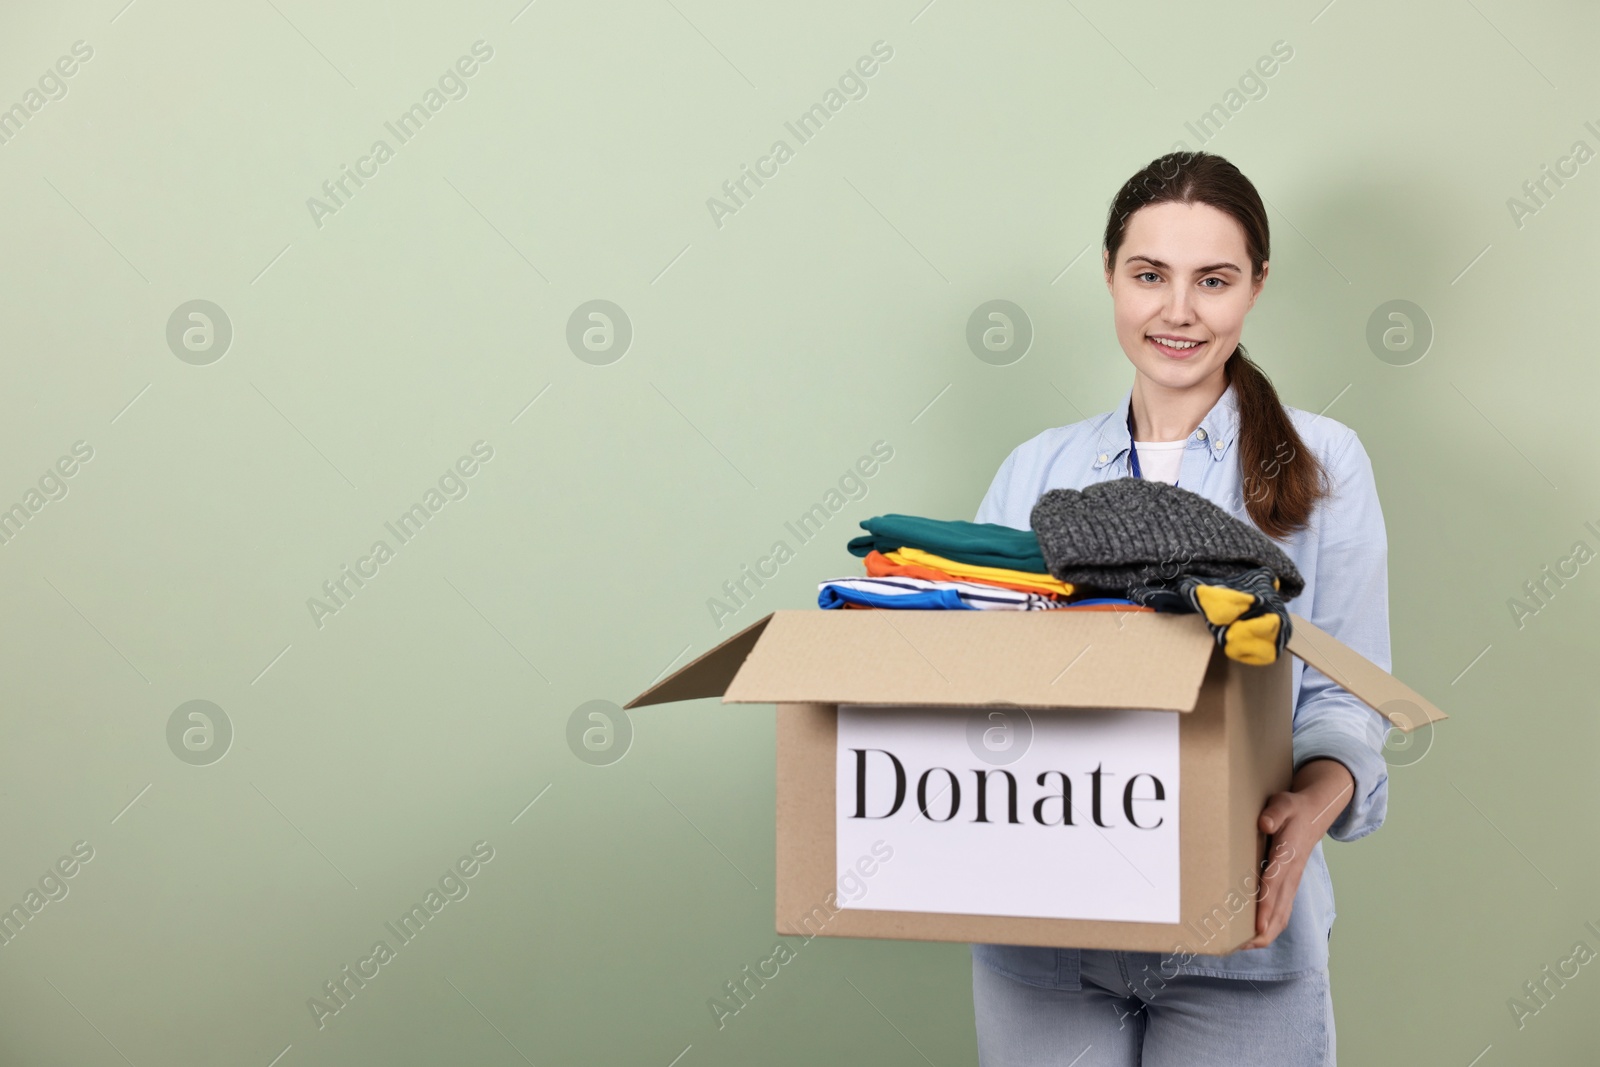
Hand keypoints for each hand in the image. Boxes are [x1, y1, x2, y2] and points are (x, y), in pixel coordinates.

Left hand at [1238, 758, 1354, 950]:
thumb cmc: (1293, 809)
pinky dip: (1271, 927)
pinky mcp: (1290, 886)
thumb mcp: (1283, 803)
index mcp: (1287, 856)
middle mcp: (1291, 875)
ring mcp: (1292, 883)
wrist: (1315, 813)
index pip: (1274, 886)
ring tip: (1241, 946)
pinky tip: (1255, 936)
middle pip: (1279, 910)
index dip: (1266, 907)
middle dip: (1261, 931)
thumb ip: (1274, 814)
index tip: (1256, 926)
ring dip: (1265, 933)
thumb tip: (1265, 825)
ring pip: (1282, 916)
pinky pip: (1282, 912)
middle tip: (1238, 945)